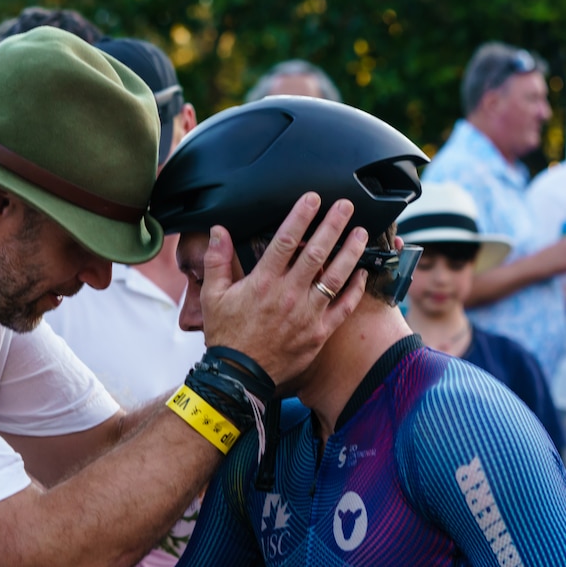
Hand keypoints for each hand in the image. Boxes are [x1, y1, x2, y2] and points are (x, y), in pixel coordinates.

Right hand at [199, 192, 367, 382]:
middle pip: (316, 253)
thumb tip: (219, 231)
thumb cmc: (226, 335)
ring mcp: (307, 314)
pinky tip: (361, 272)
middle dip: (333, 225)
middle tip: (346, 205)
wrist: (240, 377)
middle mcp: (289, 295)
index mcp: (263, 282)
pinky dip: (354, 288)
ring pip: (335, 277)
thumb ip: (217, 261)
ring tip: (361, 232)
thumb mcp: (212, 296)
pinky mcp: (319, 333)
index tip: (313, 198)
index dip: (301, 216)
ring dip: (350, 252)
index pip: (285, 241)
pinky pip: (343, 307)